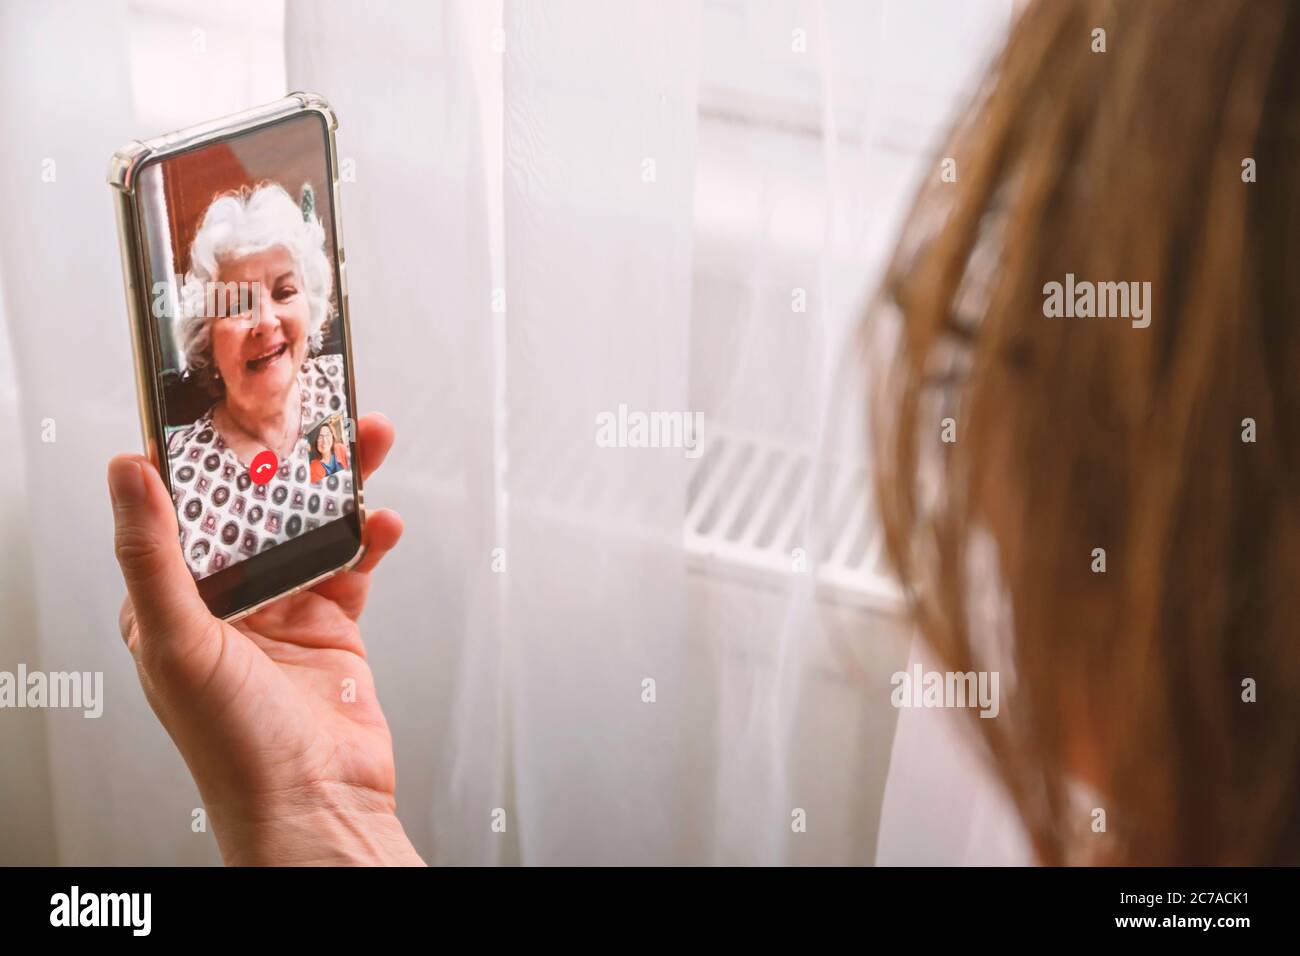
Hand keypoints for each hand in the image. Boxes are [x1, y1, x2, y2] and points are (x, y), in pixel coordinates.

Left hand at [108, 413, 423, 865]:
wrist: (319, 802)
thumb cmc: (235, 745)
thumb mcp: (178, 641)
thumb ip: (153, 555)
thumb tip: (126, 474)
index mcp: (171, 601)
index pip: (182, 507)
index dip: (204, 454)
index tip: (228, 402)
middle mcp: (226, 602)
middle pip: (256, 506)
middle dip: (287, 458)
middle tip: (314, 412)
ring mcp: (282, 611)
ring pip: (309, 526)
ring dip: (338, 485)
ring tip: (366, 445)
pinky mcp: (332, 624)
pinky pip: (353, 563)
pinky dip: (371, 536)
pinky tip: (382, 520)